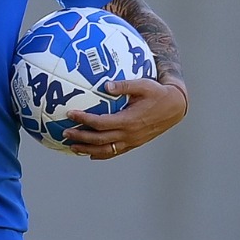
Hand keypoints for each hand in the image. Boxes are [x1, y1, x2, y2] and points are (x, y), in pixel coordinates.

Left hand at [62, 77, 186, 159]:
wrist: (175, 108)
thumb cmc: (157, 93)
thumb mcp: (143, 85)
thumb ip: (124, 85)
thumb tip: (106, 84)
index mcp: (128, 120)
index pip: (100, 123)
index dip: (84, 119)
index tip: (70, 114)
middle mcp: (129, 134)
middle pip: (99, 140)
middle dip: (80, 137)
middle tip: (65, 133)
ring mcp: (132, 141)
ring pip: (106, 150)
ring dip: (88, 149)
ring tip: (73, 147)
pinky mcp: (135, 144)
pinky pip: (116, 152)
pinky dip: (102, 155)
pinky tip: (91, 153)